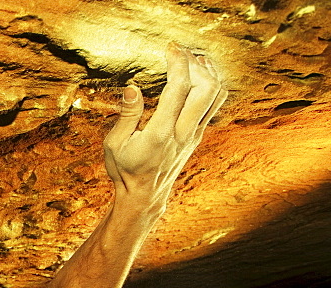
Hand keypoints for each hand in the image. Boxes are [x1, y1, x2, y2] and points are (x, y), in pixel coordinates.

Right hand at [103, 43, 226, 208]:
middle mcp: (183, 133)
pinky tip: (199, 74)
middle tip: (179, 52)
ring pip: (216, 94)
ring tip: (192, 59)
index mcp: (160, 133)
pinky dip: (211, 83)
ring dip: (208, 72)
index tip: (170, 48)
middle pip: (206, 88)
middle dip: (195, 63)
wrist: (144, 196)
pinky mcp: (198, 135)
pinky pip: (214, 103)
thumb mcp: (114, 144)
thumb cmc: (124, 169)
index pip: (178, 89)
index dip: (178, 63)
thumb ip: (126, 115)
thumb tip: (133, 88)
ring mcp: (194, 134)